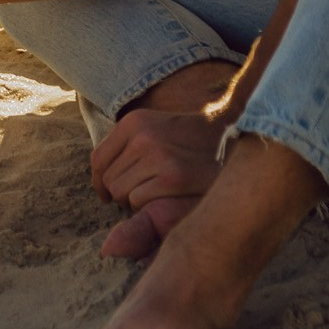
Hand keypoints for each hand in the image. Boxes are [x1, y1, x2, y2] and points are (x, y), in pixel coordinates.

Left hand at [88, 107, 225, 213]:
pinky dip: (147, 206)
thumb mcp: (153, 130)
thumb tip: (100, 188)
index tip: (107, 194)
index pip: (98, 160)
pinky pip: (138, 202)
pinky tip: (167, 196)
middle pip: (108, 180)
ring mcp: (157, 156)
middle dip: (121, 191)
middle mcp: (142, 136)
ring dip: (134, 200)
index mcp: (133, 121)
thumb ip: (124, 149)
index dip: (99, 182)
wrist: (230, 137)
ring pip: (121, 193)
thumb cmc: (187, 141)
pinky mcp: (172, 177)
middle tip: (145, 189)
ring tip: (158, 191)